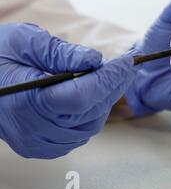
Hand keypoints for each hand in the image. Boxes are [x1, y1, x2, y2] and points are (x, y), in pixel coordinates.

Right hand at [0, 23, 137, 158]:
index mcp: (26, 101)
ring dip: (104, 102)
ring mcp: (35, 142)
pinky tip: (93, 97)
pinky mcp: (39, 146)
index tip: (127, 61)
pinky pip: (77, 135)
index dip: (109, 78)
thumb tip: (95, 60)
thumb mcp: (25, 41)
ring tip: (111, 78)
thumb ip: (60, 52)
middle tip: (125, 67)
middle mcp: (32, 128)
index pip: (82, 95)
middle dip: (112, 86)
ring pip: (88, 127)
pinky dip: (91, 116)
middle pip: (89, 112)